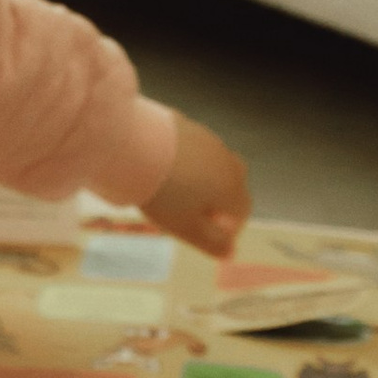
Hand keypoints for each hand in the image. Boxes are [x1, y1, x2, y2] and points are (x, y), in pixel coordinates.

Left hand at [139, 111, 249, 258]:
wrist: (136, 145)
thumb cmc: (164, 193)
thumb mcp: (187, 228)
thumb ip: (213, 243)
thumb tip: (231, 253)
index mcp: (232, 188)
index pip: (242, 211)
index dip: (228, 227)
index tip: (206, 234)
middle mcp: (226, 161)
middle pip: (232, 185)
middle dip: (219, 201)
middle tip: (191, 212)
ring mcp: (208, 139)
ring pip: (213, 165)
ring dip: (202, 179)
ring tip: (174, 190)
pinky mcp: (187, 125)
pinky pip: (194, 149)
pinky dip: (186, 161)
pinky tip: (164, 168)